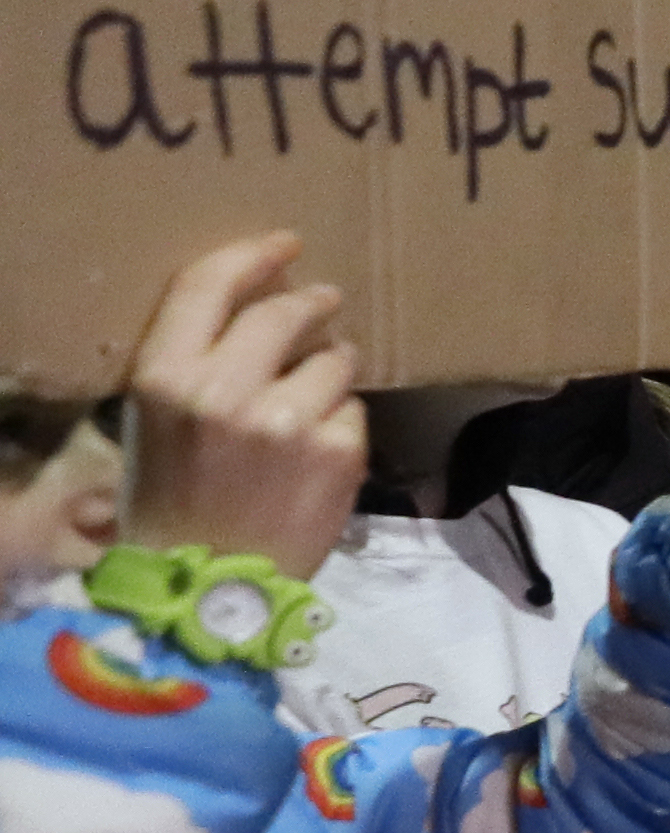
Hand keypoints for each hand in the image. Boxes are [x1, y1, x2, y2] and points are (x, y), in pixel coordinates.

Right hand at [116, 232, 364, 569]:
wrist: (209, 589)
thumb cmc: (172, 505)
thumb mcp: (152, 426)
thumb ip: (190, 366)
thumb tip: (248, 305)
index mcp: (165, 377)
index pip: (208, 285)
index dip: (252, 254)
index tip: (286, 243)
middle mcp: (225, 389)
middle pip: (286, 312)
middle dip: (311, 303)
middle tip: (322, 303)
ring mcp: (288, 420)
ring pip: (335, 359)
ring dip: (332, 369)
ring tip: (312, 398)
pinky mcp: (338, 452)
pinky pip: (354, 411)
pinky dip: (343, 423)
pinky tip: (320, 450)